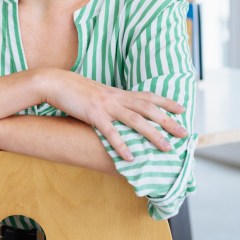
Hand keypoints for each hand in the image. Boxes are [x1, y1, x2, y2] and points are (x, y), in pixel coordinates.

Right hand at [43, 71, 187, 161]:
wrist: (54, 82)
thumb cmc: (73, 90)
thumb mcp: (96, 93)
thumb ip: (110, 101)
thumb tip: (120, 111)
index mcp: (117, 92)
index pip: (147, 96)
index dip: (166, 102)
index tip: (182, 108)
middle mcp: (116, 97)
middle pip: (148, 109)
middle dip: (168, 121)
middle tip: (184, 133)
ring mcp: (106, 106)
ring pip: (135, 120)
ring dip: (153, 135)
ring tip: (166, 148)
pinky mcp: (93, 115)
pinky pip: (110, 132)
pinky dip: (121, 145)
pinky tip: (130, 157)